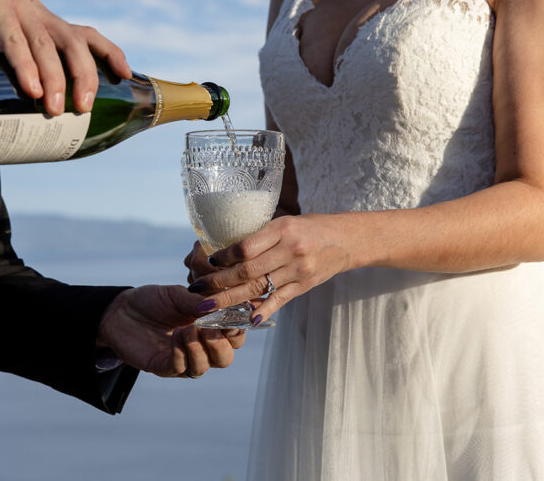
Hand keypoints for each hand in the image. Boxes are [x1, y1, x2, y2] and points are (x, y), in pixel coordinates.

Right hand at [0, 0, 130, 114]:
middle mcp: (34, 8)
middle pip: (72, 40)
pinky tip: (31, 88)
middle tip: (83, 107)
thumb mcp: (1, 67)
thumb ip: (24, 80)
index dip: (109, 52)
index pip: (84, 34)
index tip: (125, 75)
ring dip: (54, 78)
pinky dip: (24, 64)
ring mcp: (14, 3)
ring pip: (45, 42)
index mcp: (42, 21)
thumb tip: (47, 125)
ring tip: (55, 108)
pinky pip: (14, 37)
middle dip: (84, 74)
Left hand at [97, 285, 245, 377]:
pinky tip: (177, 338)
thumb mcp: (177, 295)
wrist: (119, 311)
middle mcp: (199, 346)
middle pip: (224, 358)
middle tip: (210, 329)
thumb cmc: (151, 301)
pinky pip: (180, 368)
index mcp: (208, 327)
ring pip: (204, 366)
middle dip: (221, 345)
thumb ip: (197, 302)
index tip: (232, 320)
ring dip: (200, 349)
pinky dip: (182, 354)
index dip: (237, 330)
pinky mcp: (163, 367)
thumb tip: (220, 306)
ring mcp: (182, 358)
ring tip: (188, 330)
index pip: (234, 336)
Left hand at [186, 214, 353, 325]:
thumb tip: (227, 251)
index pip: (246, 247)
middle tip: (196, 291)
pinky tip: (247, 320)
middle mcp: (290, 250)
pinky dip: (263, 310)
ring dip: (230, 300)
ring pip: (259, 288)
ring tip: (208, 306)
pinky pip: (280, 300)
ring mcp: (298, 270)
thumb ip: (261, 236)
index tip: (208, 262)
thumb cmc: (311, 227)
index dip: (224, 257)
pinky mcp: (305, 286)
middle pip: (247, 271)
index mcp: (282, 230)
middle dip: (218, 283)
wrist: (347, 239)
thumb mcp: (285, 222)